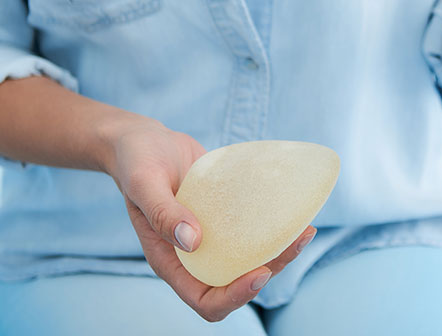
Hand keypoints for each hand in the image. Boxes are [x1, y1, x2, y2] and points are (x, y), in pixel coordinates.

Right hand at [105, 120, 314, 321]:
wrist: (146, 141)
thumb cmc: (136, 161)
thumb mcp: (144, 182)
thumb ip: (163, 213)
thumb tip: (194, 242)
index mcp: (171, 260)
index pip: (205, 300)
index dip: (235, 296)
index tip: (260, 272)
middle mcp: (195, 255)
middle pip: (237, 283)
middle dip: (271, 270)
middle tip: (298, 240)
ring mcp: (213, 237)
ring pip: (251, 259)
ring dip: (281, 252)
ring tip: (305, 229)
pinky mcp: (226, 217)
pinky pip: (253, 232)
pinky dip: (275, 228)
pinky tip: (294, 212)